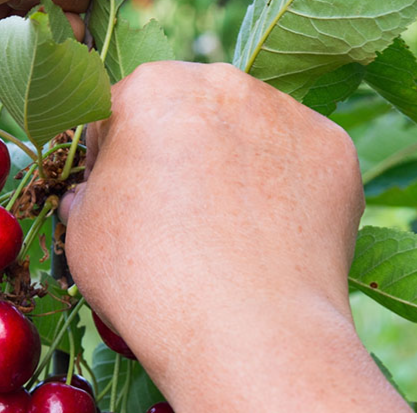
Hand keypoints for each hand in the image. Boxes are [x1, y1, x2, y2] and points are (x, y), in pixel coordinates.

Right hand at [60, 62, 405, 410]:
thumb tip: (94, 194)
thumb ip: (86, 194)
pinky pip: (300, 161)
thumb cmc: (151, 282)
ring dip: (237, 164)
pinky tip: (273, 238)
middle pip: (191, 111)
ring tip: (232, 234)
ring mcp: (287, 112)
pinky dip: (288, 191)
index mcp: (151, 87)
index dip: (114, 158)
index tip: (122, 199)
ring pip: (251, 131)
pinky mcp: (335, 148)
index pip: (121, 111)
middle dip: (181, 151)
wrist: (250, 334)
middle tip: (179, 218)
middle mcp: (223, 82)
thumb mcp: (81, 234)